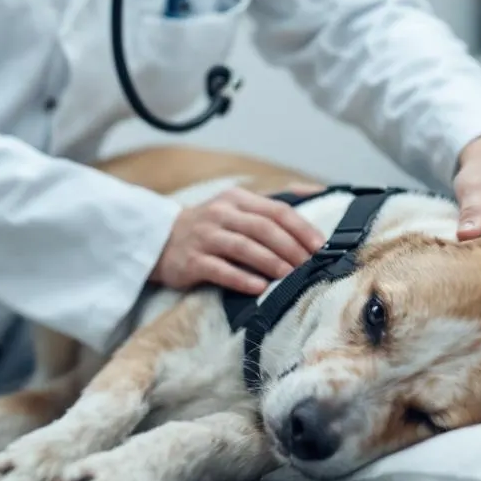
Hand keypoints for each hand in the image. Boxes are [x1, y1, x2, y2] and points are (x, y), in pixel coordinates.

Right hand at [150, 187, 326, 293]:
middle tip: (309, 266)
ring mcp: (204, 236)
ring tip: (290, 276)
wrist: (161, 241)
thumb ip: (272, 205)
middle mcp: (220, 213)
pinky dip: (241, 278)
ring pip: (243, 247)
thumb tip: (317, 192)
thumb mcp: (237, 207)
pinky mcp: (191, 261)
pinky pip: (220, 269)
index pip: (276, 210)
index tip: (320, 246)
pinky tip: (259, 288)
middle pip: (263, 228)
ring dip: (270, 262)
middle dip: (290, 247)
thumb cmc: (210, 228)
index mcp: (237, 198)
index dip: (301, 228)